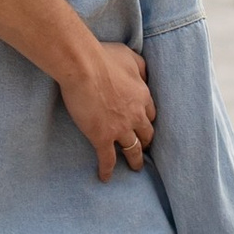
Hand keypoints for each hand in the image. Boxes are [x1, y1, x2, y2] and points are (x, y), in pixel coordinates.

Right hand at [61, 36, 155, 178]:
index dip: (147, 121)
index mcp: (142, 95)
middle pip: (146, 134)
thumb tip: (145, 75)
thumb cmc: (103, 57)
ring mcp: (120, 128)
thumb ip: (140, 66)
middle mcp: (135, 115)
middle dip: (145, 142)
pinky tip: (105, 177)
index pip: (150, 114)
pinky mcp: (102, 137)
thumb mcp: (129, 56)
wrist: (83, 66)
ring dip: (134, 160)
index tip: (144, 126)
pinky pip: (108, 159)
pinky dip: (107, 170)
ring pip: (132, 150)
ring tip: (135, 168)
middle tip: (143, 148)